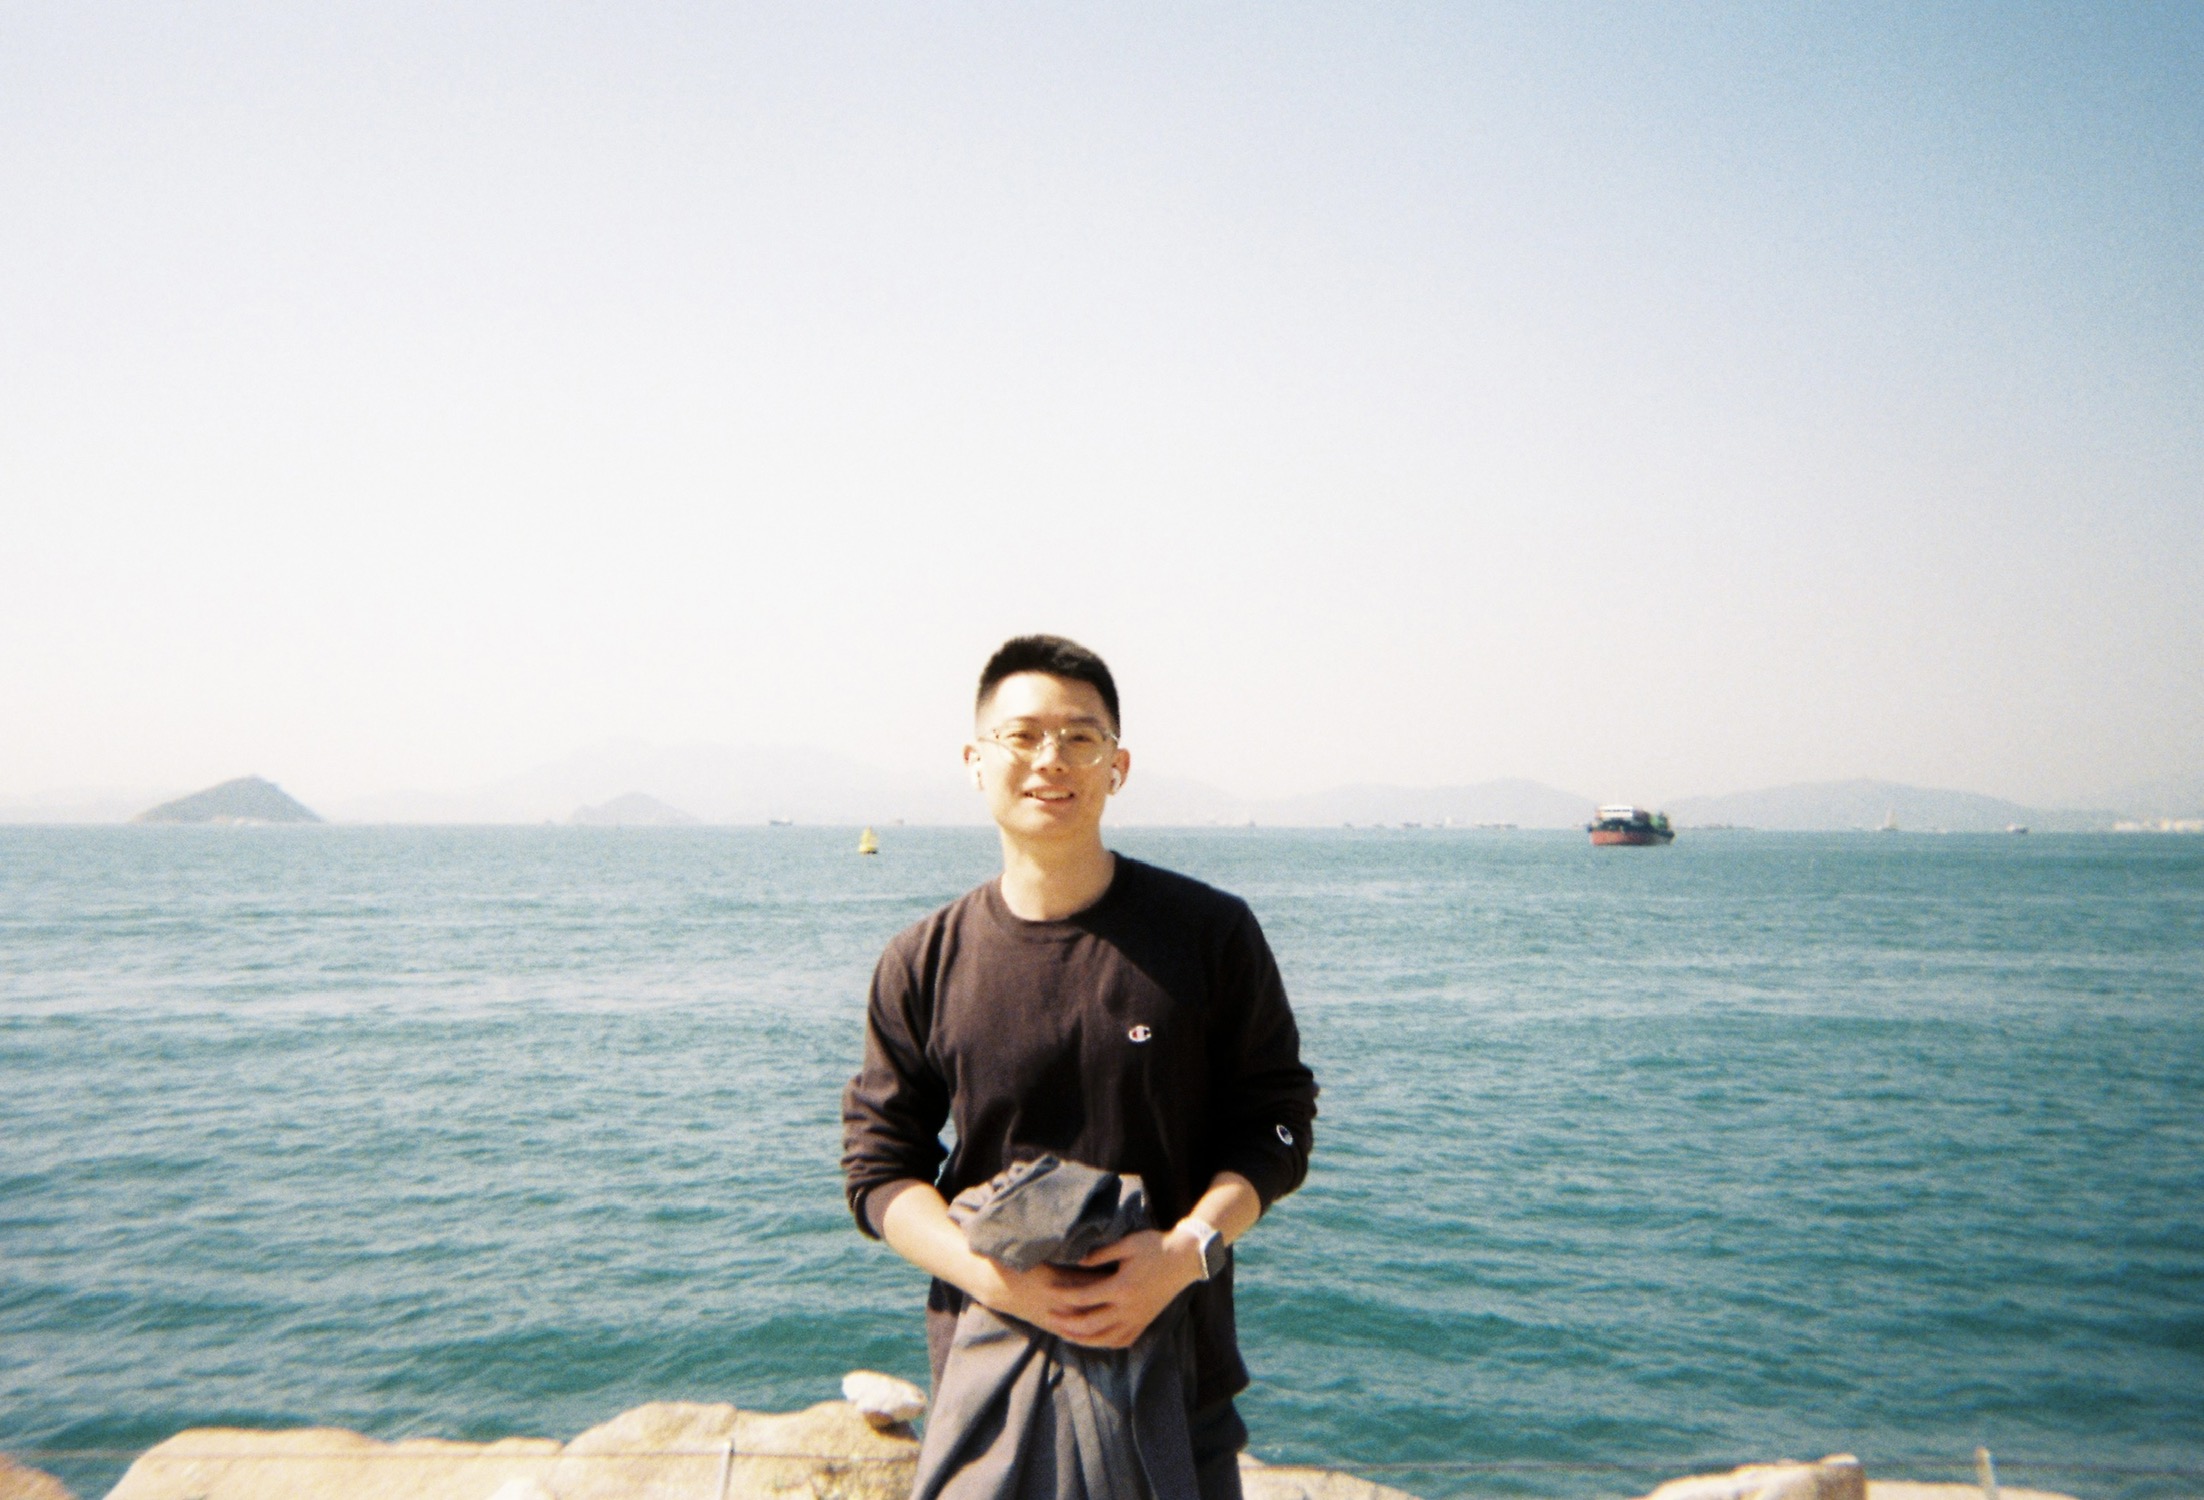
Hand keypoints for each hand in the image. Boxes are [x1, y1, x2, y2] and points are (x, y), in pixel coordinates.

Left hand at [994, 1227, 1200, 1348]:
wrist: (1186, 1259)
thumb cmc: (1156, 1246)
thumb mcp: (1127, 1244)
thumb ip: (1100, 1254)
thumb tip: (1076, 1261)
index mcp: (1122, 1287)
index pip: (1085, 1297)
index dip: (1064, 1296)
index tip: (1048, 1292)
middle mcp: (1128, 1308)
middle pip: (1091, 1324)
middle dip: (1067, 1323)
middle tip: (1049, 1317)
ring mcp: (1138, 1318)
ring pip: (1105, 1338)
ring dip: (1083, 1338)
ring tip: (1065, 1334)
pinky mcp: (1145, 1322)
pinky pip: (1123, 1340)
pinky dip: (1105, 1343)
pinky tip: (1095, 1341)